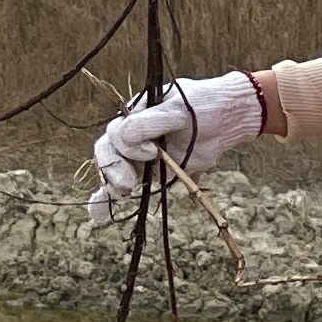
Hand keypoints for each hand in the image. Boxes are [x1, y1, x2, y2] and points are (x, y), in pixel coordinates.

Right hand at [86, 73, 262, 227]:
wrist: (224, 120)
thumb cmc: (201, 106)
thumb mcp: (177, 110)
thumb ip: (149, 123)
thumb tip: (122, 138)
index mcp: (132, 116)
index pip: (115, 134)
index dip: (127, 146)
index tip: (153, 152)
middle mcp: (130, 135)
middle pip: (108, 153)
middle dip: (114, 170)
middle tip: (127, 185)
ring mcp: (137, 155)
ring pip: (112, 171)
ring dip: (111, 185)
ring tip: (122, 195)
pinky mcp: (148, 173)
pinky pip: (122, 187)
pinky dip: (106, 201)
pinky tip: (97, 215)